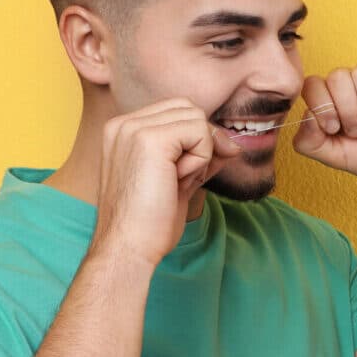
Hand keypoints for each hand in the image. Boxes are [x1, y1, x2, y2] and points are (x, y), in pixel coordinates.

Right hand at [92, 98, 241, 265]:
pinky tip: (179, 180)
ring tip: (176, 180)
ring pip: (196, 118)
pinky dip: (201, 158)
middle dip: (201, 142)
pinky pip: (200, 132)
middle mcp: (124, 124)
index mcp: (123, 131)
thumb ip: (202, 156)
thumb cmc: (149, 223)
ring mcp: (133, 128)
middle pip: (189, 108)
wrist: (127, 248)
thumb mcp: (180, 181)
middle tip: (185, 177)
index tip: (186, 173)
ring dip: (201, 152)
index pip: (177, 112)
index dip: (196, 139)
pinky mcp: (149, 139)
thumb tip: (232, 143)